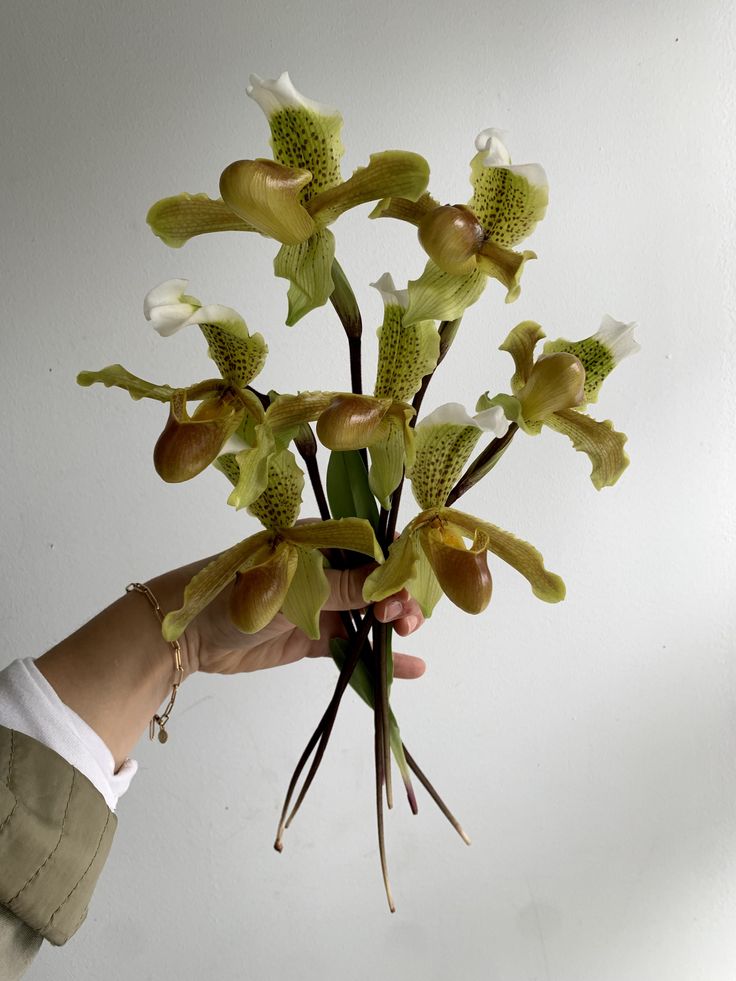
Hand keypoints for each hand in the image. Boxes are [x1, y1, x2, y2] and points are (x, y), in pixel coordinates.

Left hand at [157, 559, 425, 679]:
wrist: (190, 635)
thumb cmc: (237, 594)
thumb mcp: (294, 588)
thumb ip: (342, 587)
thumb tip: (389, 580)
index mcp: (317, 543)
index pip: (367, 549)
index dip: (393, 566)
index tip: (407, 587)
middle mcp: (323, 570)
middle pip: (373, 582)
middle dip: (396, 597)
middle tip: (405, 619)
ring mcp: (319, 605)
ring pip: (367, 614)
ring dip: (392, 623)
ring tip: (408, 636)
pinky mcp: (312, 637)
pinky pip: (352, 644)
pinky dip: (378, 654)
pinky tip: (409, 667)